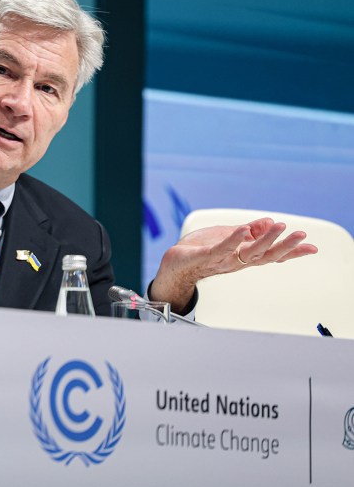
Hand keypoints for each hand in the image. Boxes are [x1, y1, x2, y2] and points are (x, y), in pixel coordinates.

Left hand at [150, 217, 317, 312]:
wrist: (174, 264)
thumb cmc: (202, 251)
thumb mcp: (229, 237)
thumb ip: (249, 231)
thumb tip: (270, 221)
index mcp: (244, 256)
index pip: (272, 254)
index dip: (292, 251)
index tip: (312, 247)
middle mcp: (237, 261)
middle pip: (266, 255)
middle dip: (285, 246)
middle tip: (302, 235)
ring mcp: (222, 260)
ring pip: (248, 253)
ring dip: (264, 239)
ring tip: (279, 226)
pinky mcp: (205, 256)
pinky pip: (221, 249)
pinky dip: (233, 240)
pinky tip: (242, 230)